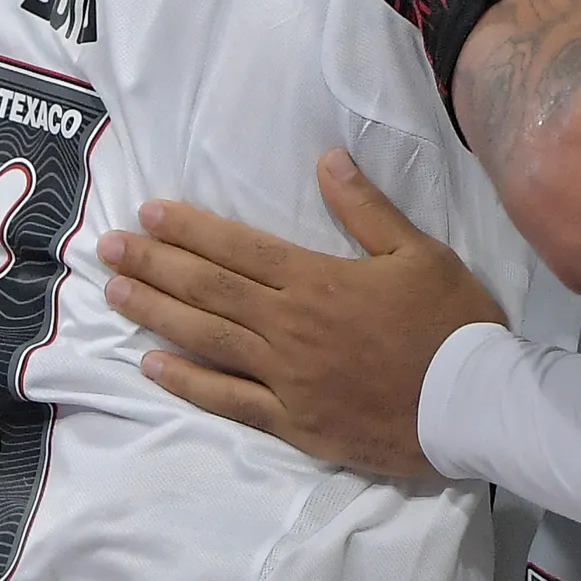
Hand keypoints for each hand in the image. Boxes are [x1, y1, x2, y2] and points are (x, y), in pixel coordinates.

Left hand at [100, 149, 506, 476]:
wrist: (472, 404)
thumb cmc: (452, 324)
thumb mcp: (420, 252)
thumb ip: (368, 209)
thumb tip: (327, 159)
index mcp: (318, 280)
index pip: (240, 248)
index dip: (190, 229)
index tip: (149, 212)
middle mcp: (290, 325)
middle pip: (209, 289)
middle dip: (154, 264)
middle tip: (108, 248)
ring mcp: (286, 377)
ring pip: (207, 339)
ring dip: (156, 313)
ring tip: (115, 294)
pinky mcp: (293, 421)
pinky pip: (228, 399)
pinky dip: (187, 381)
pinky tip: (151, 365)